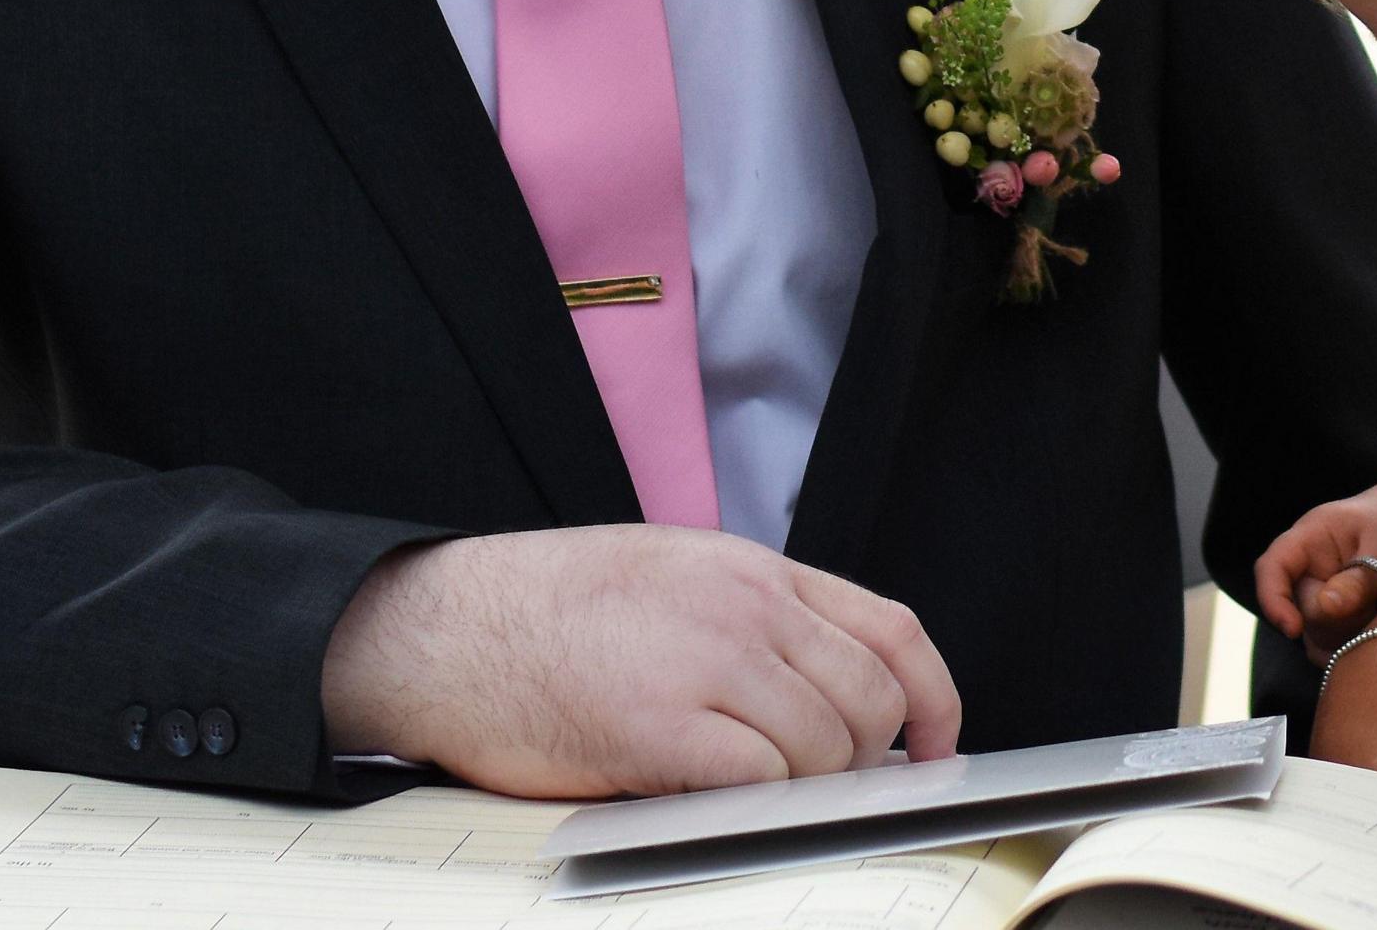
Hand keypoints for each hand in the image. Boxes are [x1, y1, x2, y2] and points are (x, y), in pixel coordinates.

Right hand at [320, 526, 962, 796]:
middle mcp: (744, 607)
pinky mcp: (661, 726)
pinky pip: (761, 780)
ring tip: (746, 795)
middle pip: (867, 700)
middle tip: (815, 789)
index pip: (890, 631)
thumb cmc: (545, 613)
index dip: (934, 699)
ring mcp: (706, 662)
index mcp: (753, 570)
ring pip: (823, 748)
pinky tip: (716, 804)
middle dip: (859, 761)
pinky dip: (759, 806)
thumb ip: (757, 619)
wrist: (441, 630)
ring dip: (803, 790)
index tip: (935, 747)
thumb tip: (832, 691)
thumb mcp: (674, 576)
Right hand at [1252, 476, 1376, 658]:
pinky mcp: (1341, 612)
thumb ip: (1357, 580)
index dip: (1273, 600)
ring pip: (1316, 631)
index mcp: (1310, 538)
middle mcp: (1309, 567)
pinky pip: (1334, 640)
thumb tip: (1326, 608)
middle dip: (1332, 621)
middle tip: (1374, 609)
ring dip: (1346, 635)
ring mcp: (1324, 591)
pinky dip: (1352, 645)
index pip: (1271, 568)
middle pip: (1299, 609)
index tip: (1294, 629)